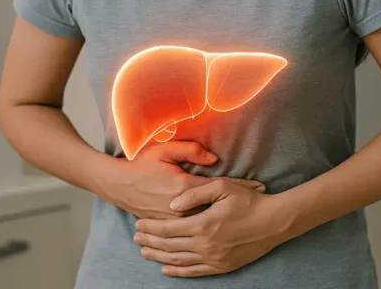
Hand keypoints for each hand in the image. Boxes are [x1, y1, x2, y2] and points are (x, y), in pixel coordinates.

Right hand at [103, 140, 265, 219]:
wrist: (119, 184)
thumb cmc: (142, 165)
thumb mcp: (165, 150)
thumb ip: (191, 151)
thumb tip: (214, 159)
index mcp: (183, 186)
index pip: (218, 187)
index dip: (241, 186)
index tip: (259, 186)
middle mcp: (180, 206)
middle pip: (217, 207)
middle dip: (240, 206)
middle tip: (261, 203)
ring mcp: (174, 220)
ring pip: (207, 222)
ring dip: (228, 219)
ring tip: (249, 218)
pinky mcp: (168, 227)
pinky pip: (192, 230)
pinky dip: (210, 228)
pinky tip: (224, 229)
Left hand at [133, 180, 287, 276]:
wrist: (273, 222)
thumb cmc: (249, 200)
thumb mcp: (223, 187)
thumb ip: (195, 195)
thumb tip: (172, 205)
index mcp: (203, 224)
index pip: (168, 228)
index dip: (151, 227)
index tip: (139, 224)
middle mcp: (205, 245)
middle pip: (169, 245)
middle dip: (150, 241)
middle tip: (135, 238)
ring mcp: (213, 258)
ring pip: (178, 260)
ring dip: (159, 256)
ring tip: (145, 252)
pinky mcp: (222, 266)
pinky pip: (194, 272)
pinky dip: (178, 271)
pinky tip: (167, 268)